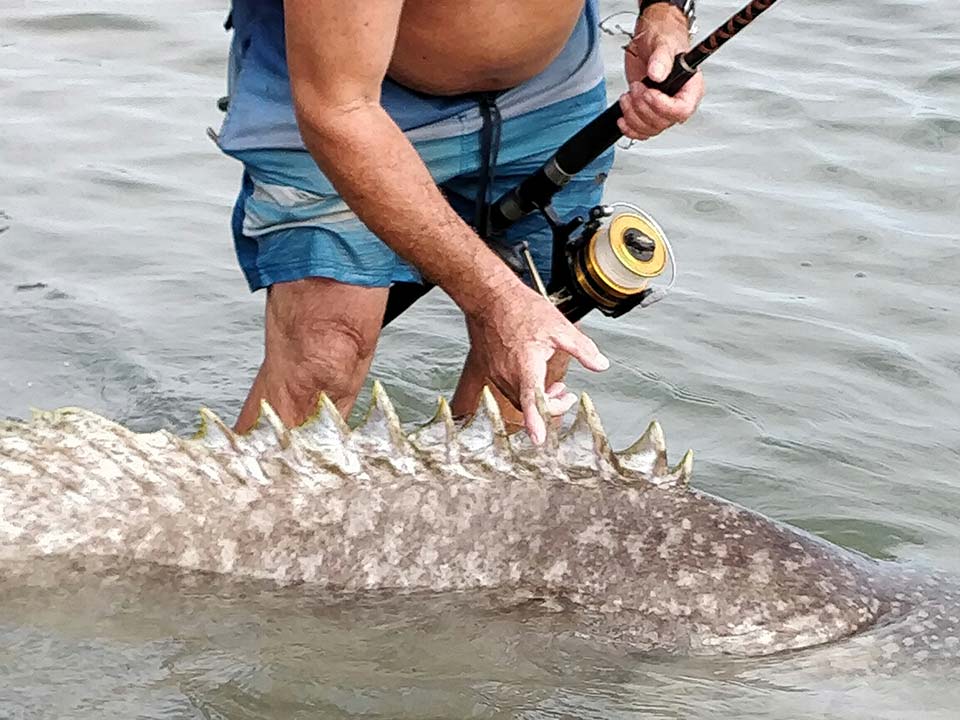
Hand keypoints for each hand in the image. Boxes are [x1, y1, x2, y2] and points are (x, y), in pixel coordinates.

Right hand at [465, 284, 608, 443]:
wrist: (489, 297)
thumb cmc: (522, 309)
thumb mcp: (560, 327)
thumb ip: (583, 349)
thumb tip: (601, 366)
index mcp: (526, 365)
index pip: (531, 400)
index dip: (536, 422)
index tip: (539, 439)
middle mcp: (507, 373)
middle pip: (529, 405)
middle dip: (550, 405)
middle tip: (567, 395)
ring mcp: (495, 373)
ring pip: (518, 398)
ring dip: (537, 398)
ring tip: (554, 385)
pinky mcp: (489, 369)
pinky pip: (508, 388)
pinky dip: (524, 389)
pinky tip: (533, 374)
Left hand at [619, 4, 704, 140]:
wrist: (649, 38)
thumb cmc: (663, 36)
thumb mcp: (663, 43)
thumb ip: (661, 58)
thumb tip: (656, 74)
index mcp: (690, 87)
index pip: (682, 109)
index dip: (663, 106)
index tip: (649, 93)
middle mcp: (678, 100)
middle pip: (663, 121)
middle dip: (643, 107)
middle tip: (636, 87)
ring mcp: (662, 107)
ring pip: (650, 129)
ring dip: (633, 116)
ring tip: (628, 96)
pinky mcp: (648, 111)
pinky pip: (642, 132)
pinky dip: (629, 129)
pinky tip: (623, 118)